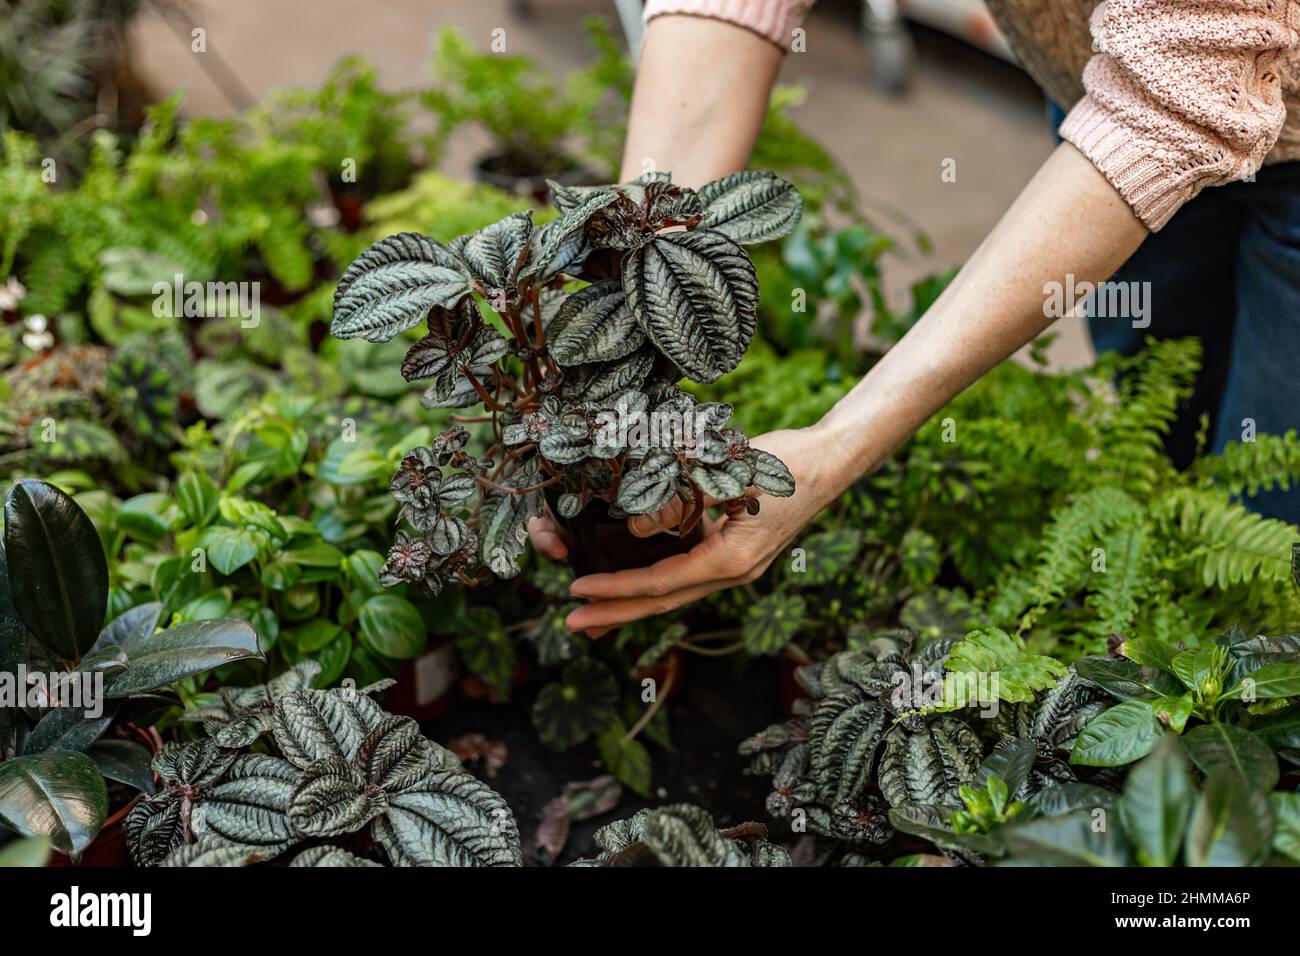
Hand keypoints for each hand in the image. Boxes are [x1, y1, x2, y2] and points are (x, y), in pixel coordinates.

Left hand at [561, 427, 846, 634]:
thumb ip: (683, 501)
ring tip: (594, 614)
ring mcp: (736, 566)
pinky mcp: (735, 552)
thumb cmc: (788, 464)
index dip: (616, 589)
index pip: (660, 582)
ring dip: (632, 602)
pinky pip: (687, 573)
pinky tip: (635, 577)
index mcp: (731, 560)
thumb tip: (634, 529)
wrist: (831, 461)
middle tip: (572, 625)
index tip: (578, 591)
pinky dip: (656, 580)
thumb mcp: (733, 476)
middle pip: (663, 601)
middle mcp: (734, 573)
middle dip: (616, 613)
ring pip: (674, 591)